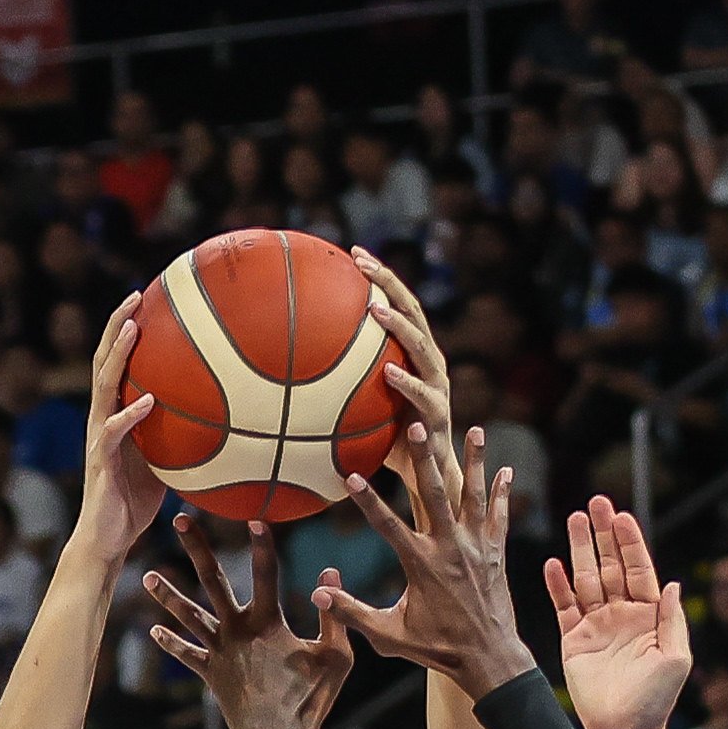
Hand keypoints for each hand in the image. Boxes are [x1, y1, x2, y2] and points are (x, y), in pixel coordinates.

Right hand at [72, 295, 164, 567]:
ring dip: (117, 356)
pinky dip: (130, 415)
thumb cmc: (136, 501)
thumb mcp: (165, 460)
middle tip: (134, 295)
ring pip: (103, 387)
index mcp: (115, 414)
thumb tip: (225, 422)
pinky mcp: (101, 462)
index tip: (145, 298)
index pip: (117, 362)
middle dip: (117, 325)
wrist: (109, 538)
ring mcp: (99, 437)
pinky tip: (147, 401)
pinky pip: (114, 433)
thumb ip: (180, 436)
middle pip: (104, 361)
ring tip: (133, 329)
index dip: (126, 329)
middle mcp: (102, 418)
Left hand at [143, 514, 356, 728]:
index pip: (267, 574)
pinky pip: (186, 655)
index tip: (256, 518)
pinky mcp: (210, 673)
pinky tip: (153, 631)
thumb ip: (333, 617)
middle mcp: (237, 631)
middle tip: (181, 519)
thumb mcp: (336, 658)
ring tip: (147, 576)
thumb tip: (331, 575)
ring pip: (188, 615)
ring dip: (168, 595)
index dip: (263, 545)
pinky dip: (171, 643)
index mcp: (269, 624)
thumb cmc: (312, 701)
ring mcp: (219, 652)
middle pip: (213, 581)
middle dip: (197, 548)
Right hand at [318, 423, 530, 692]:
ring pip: (474, 496)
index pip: (387, 525)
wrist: (490, 660)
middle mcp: (450, 550)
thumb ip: (352, 613)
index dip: (367, 500)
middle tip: (418, 425)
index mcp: (422, 565)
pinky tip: (505, 469)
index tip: (349, 473)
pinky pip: (500, 516)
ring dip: (474, 461)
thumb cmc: (437, 649)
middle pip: (435, 495)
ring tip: (474, 428)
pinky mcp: (496, 553)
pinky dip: (502, 492)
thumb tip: (317, 594)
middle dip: (425, 459)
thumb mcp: (390, 636)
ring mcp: (476, 548)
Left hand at [348, 250, 449, 460]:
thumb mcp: (364, 405)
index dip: (381, 276)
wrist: (429, 476)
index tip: (355, 252)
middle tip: (363, 264)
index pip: (400, 305)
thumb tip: (288, 370)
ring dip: (399, 326)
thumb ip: (342, 384)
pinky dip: (406, 383)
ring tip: (376, 309)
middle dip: (389, 284)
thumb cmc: (390, 439)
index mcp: (414, 355)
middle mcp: (429, 364)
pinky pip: (422, 395)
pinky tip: (388, 371)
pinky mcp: (439, 416)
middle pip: (413, 312)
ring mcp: (437, 388)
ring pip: (422, 347)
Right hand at [545, 496, 690, 728]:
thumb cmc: (656, 699)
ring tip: (574, 518)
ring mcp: (597, 625)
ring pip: (586, 578)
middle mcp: (622, 614)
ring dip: (580, 550)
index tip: (621, 515)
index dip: (630, 542)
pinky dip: (558, 585)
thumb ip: (672, 620)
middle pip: (611, 565)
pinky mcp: (573, 639)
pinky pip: (564, 606)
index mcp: (649, 615)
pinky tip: (554, 563)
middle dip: (603, 534)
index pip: (639, 569)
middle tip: (595, 503)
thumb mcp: (674, 658)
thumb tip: (673, 584)